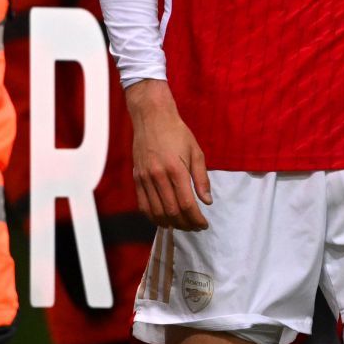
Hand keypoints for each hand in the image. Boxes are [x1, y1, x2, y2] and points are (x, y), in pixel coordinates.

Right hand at [126, 79, 211, 230]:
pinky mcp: (137, 178)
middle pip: (172, 211)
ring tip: (181, 225)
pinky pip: (143, 205)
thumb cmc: (177, 132)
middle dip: (185, 224)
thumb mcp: (196, 152)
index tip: (204, 224)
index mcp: (176, 169)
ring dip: (170, 224)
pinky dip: (153, 217)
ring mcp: (145, 178)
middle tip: (195, 227)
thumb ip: (202, 178)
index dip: (196, 219)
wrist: (152, 117)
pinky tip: (163, 219)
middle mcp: (159, 176)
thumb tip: (207, 202)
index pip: (187, 204)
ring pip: (156, 212)